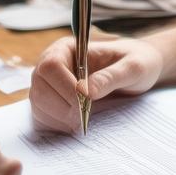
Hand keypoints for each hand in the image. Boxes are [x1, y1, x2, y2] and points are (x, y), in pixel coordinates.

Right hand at [30, 35, 163, 132]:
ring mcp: (50, 83)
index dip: (64, 87)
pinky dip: (55, 124)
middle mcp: (54, 64)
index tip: (86, 102)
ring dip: (57, 118)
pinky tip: (74, 126)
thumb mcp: (133, 67)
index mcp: (69, 48)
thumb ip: (111, 76)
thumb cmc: (136, 61)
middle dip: (60, 106)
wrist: (137, 71)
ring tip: (81, 123)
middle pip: (39, 86)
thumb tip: (87, 92)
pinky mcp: (52, 101)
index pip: (51, 65)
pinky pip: (42, 115)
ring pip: (38, 102)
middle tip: (84, 118)